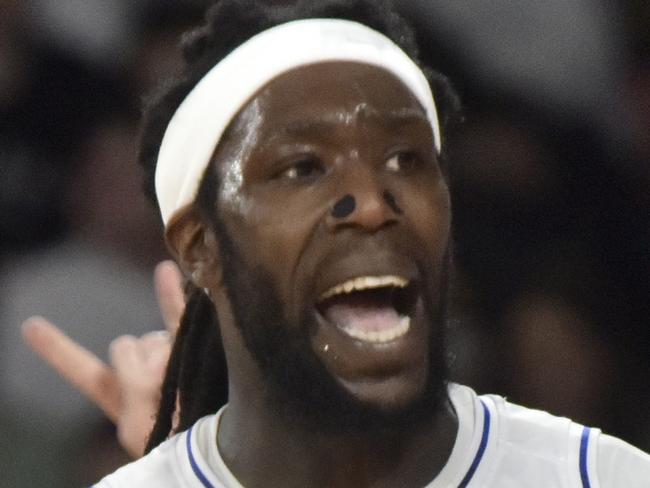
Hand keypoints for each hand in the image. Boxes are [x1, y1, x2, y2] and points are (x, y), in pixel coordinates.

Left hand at [22, 260, 184, 457]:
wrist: (210, 445)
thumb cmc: (174, 443)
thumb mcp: (139, 428)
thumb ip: (139, 386)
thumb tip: (163, 348)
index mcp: (120, 399)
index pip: (82, 369)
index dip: (56, 348)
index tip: (31, 326)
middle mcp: (142, 373)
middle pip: (128, 346)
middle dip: (142, 362)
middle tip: (165, 394)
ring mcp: (166, 358)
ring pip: (150, 338)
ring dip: (160, 354)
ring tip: (182, 385)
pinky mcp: (191, 347)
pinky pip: (177, 314)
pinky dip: (169, 292)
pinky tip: (163, 270)